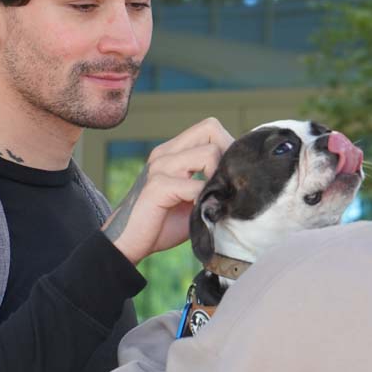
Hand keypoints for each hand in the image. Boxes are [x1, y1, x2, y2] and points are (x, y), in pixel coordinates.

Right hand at [103, 118, 233, 264]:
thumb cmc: (162, 223)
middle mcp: (165, 153)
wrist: (127, 244)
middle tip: (227, 185)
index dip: (228, 148)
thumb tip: (244, 184)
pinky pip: (196, 186)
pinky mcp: (157, 187)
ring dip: (219, 179)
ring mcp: (160, 167)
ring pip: (208, 154)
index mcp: (172, 152)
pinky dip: (206, 200)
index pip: (210, 128)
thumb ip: (211, 186)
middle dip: (227, 156)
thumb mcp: (192, 199)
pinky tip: (203, 214)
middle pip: (210, 128)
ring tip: (216, 201)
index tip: (231, 176)